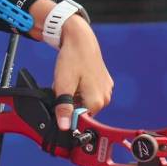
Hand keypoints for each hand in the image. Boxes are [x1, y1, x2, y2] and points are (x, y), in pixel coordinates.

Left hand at [51, 15, 112, 130]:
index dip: (67, 113)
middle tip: (64, 87)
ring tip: (70, 80)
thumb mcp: (63, 85)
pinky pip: (89, 92)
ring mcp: (106, 89)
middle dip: (70, 102)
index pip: (80, 120)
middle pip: (82, 110)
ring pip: (85, 101)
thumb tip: (64, 127)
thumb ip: (64, 108)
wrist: (79, 39)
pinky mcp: (104, 82)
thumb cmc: (72, 59)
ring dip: (74, 95)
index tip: (61, 101)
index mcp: (97, 101)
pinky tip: (76, 76)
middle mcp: (105, 98)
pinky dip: (80, 88)